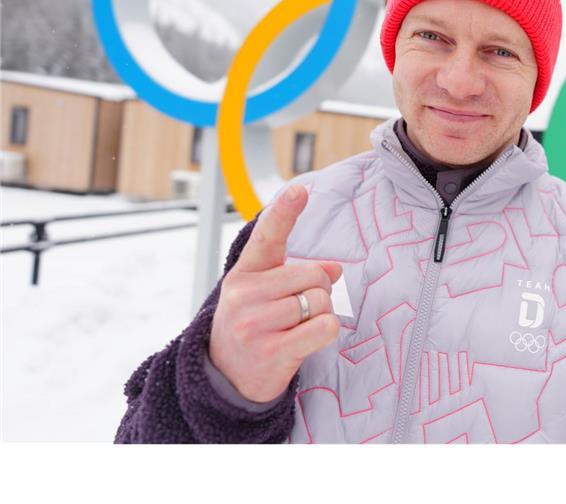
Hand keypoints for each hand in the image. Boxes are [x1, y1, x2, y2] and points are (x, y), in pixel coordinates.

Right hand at [208, 185, 341, 402]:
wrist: (226, 378)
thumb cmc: (253, 326)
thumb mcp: (265, 293)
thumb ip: (297, 273)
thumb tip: (336, 268)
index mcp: (245, 273)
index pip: (267, 236)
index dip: (285, 212)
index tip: (299, 190)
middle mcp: (245, 295)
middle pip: (313, 275)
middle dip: (318, 290)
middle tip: (299, 309)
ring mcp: (256, 324)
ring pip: (321, 301)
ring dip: (320, 314)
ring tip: (296, 327)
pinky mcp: (272, 351)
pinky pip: (324, 327)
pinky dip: (325, 332)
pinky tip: (305, 341)